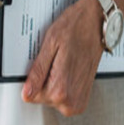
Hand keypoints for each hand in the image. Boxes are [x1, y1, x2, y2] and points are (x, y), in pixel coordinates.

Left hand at [22, 0, 104, 116]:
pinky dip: (61, 85)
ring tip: (62, 63)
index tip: (42, 64)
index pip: (30, 95)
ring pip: (51, 98)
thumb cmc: (77, 29)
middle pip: (41, 98)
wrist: (97, 24)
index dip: (32, 78)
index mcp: (61, 89)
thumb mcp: (50, 45)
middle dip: (43, 79)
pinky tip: (66, 69)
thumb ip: (37, 72)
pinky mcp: (83, 98)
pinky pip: (62, 99)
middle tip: (54, 60)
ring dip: (52, 82)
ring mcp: (79, 101)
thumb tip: (26, 93)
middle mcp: (72, 100)